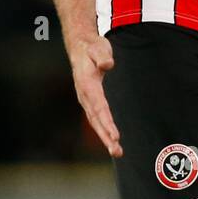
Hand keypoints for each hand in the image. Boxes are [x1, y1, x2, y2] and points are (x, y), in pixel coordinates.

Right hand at [68, 33, 122, 156]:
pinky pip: (97, 118)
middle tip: (117, 151)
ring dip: (105, 137)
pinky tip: (111, 140)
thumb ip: (103, 56)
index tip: (115, 135)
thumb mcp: (98, 48)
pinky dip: (103, 130)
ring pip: (96, 122)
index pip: (99, 107)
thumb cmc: (92, 47)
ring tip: (117, 151)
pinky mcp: (90, 100)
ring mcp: (86, 99)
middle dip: (106, 137)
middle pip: (96, 119)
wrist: (80, 46)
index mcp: (87, 84)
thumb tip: (108, 65)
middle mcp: (85, 95)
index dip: (107, 122)